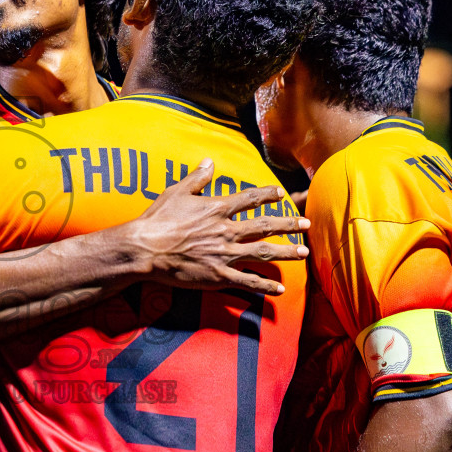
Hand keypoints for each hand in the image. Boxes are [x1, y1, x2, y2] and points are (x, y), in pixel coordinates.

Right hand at [125, 159, 309, 295]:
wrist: (145, 249)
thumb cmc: (157, 220)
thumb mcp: (176, 192)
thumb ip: (197, 178)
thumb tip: (209, 161)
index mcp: (217, 209)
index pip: (249, 199)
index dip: (267, 195)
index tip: (282, 193)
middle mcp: (226, 230)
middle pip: (264, 226)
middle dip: (288, 224)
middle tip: (306, 224)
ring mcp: (224, 254)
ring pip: (263, 252)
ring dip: (286, 252)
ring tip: (304, 252)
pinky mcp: (218, 276)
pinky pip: (247, 282)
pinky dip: (264, 286)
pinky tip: (280, 290)